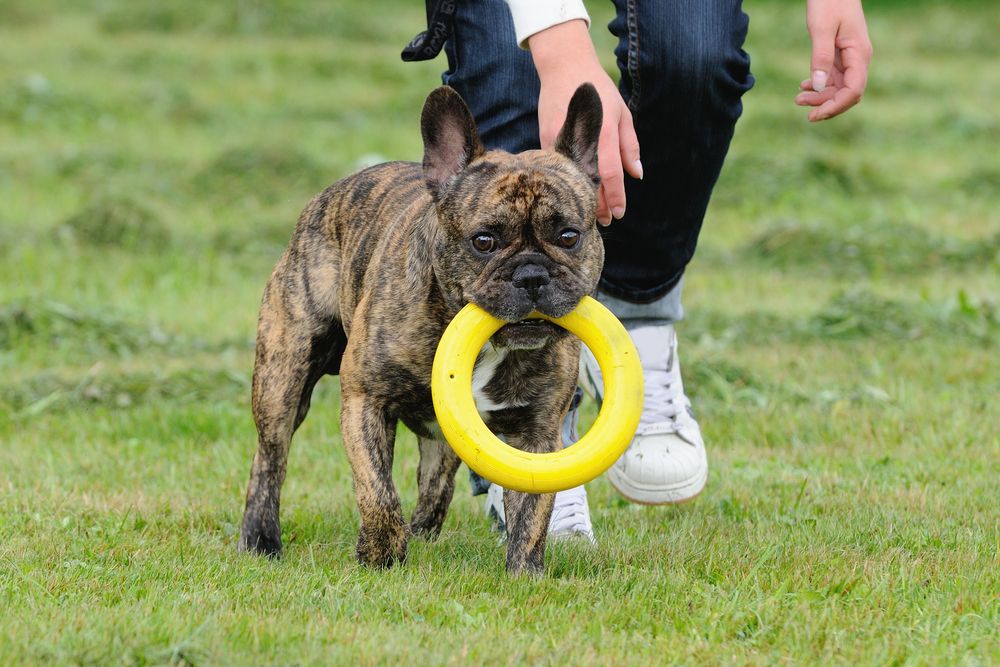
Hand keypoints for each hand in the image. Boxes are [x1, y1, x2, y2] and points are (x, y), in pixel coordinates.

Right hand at [528, 20, 641, 225]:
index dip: (615, 196)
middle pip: (589, 181)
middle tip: (606, 222)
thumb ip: (630, 147)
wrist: (564, 68)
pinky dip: (566, 180)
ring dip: (580, 196)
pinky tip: (570, 193)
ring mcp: (560, 140)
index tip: (619, 213)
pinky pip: (558, 166)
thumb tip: (637, 175)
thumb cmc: (599, 91)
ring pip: (571, 177)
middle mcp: (581, 139)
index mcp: (604, 133)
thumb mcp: (622, 114)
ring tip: (590, 215)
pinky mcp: (546, 140)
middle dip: (598, 204)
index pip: (610, 173)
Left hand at [795, 0, 872, 120]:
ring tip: (798, 98)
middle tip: (799, 105)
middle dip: (825, 104)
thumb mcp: (821, 29)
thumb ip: (820, 57)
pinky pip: (833, 78)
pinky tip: (803, 86)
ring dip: (820, 96)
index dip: (835, 106)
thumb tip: (818, 86)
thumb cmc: (829, 2)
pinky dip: (819, 85)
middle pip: (847, 93)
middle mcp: (858, 59)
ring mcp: (850, 58)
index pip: (854, 91)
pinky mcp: (841, 55)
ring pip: (839, 88)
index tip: (814, 114)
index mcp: (859, 54)